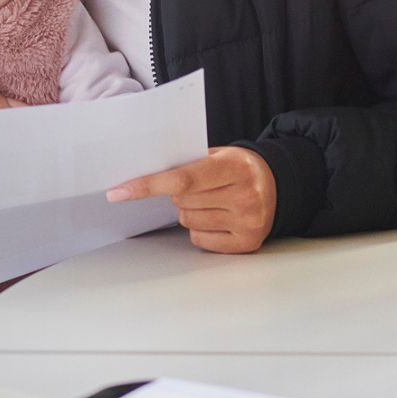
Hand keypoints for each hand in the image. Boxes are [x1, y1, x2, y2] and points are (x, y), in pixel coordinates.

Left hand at [106, 146, 278, 253]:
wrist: (278, 184)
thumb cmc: (238, 168)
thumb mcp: (220, 154)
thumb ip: (187, 162)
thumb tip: (143, 173)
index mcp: (235, 167)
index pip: (182, 179)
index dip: (147, 186)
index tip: (118, 192)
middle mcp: (245, 196)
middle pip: (182, 202)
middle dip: (179, 194)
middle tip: (199, 187)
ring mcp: (248, 222)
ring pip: (188, 221)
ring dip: (189, 211)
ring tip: (212, 200)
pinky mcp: (247, 243)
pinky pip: (199, 239)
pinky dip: (200, 229)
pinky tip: (218, 217)